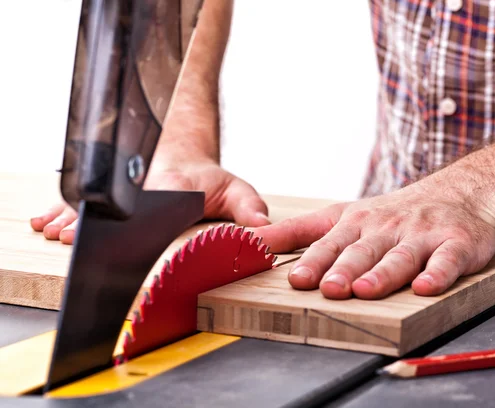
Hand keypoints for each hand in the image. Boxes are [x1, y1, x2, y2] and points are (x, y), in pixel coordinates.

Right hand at [30, 160, 269, 244]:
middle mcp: (137, 189)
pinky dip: (60, 213)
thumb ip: (249, 208)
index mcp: (168, 188)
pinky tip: (44, 223)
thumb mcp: (235, 191)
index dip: (125, 219)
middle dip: (87, 224)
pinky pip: (79, 203)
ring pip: (89, 205)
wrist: (182, 156)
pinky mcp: (106, 195)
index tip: (111, 228)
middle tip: (67, 238)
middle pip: (109, 209)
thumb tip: (264, 228)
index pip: (144, 205)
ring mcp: (119, 191)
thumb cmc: (207, 180)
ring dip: (69, 220)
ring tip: (53, 231)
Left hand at [253, 177, 494, 298]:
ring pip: (399, 256)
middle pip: (362, 250)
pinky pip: (446, 260)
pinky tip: (425, 287)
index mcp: (356, 222)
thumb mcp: (342, 215)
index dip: (313, 260)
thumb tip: (251, 243)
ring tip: (365, 289)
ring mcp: (421, 235)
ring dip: (382, 273)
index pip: (330, 242)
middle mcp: (386, 227)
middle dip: (343, 269)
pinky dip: (437, 274)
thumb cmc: (392, 213)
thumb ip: (297, 232)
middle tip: (328, 288)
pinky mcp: (455, 244)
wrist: (459, 193)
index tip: (296, 279)